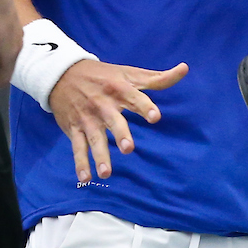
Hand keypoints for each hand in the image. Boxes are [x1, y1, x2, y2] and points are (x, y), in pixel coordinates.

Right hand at [48, 59, 188, 183]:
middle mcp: (102, 104)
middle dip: (120, 134)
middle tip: (128, 148)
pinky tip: (85, 178)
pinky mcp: (74, 128)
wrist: (62, 73)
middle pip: (113, 121)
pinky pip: (77, 147)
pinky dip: (80, 163)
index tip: (155, 117)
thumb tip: (185, 69)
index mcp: (118, 89)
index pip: (134, 98)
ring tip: (106, 173)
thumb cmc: (104, 75)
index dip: (145, 106)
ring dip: (99, 156)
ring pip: (94, 139)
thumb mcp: (128, 73)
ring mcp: (87, 118)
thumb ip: (157, 78)